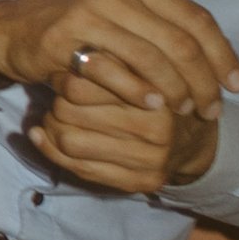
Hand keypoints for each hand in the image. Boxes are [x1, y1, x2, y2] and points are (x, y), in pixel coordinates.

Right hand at [0, 0, 238, 121]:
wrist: (13, 29)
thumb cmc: (78, 29)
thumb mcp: (123, 18)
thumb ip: (163, 31)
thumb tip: (217, 62)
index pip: (197, 18)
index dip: (223, 55)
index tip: (238, 86)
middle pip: (181, 41)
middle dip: (204, 81)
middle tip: (212, 109)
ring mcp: (90, 13)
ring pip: (153, 57)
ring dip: (176, 90)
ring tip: (184, 112)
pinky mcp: (66, 39)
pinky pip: (114, 70)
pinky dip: (139, 91)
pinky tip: (153, 106)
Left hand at [35, 78, 218, 196]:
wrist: (196, 141)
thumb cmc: (158, 94)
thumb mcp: (142, 69)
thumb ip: (111, 60)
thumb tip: (70, 56)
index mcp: (154, 91)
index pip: (80, 85)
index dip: (66, 77)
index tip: (67, 74)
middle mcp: (156, 128)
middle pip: (69, 111)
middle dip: (57, 101)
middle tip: (59, 96)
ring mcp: (149, 159)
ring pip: (68, 141)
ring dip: (51, 126)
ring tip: (54, 116)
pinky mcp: (141, 182)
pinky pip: (80, 169)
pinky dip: (51, 151)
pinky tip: (42, 136)